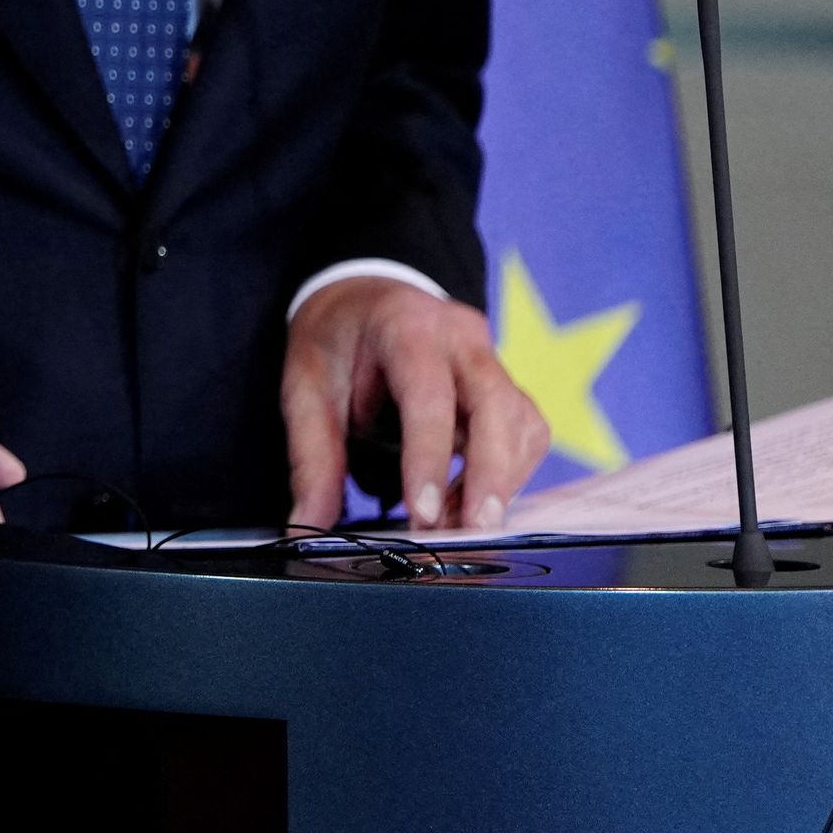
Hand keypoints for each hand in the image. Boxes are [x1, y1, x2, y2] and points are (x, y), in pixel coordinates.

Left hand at [283, 275, 544, 533]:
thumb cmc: (335, 342)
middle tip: (467, 533)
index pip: (429, 396)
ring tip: (455, 524)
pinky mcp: (507, 387)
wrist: (363, 299)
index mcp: (406, 327)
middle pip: (498, 408)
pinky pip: (526, 434)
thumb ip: (312, 457)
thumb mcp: (305, 388)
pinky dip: (507, 474)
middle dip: (488, 477)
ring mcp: (492, 360)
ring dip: (498, 482)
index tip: (422, 513)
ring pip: (522, 425)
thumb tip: (307, 527)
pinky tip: (469, 501)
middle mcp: (462, 338)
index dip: (429, 458)